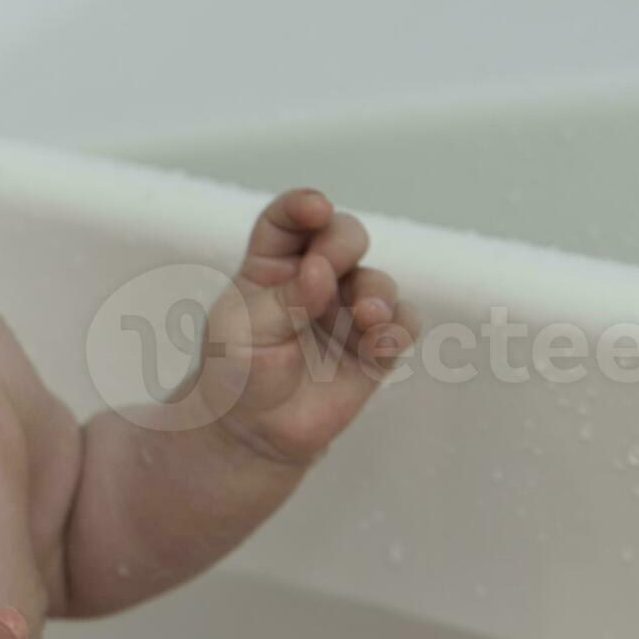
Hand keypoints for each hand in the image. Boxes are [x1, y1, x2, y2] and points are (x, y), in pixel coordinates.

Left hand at [185, 188, 417, 470]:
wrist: (251, 431)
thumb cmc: (237, 371)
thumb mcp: (244, 329)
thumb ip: (285, 298)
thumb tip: (321, 272)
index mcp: (272, 265)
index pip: (288, 221)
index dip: (303, 207)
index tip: (316, 208)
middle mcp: (315, 280)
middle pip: (344, 238)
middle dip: (343, 243)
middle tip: (325, 268)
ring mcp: (347, 312)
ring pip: (378, 282)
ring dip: (377, 291)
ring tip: (365, 313)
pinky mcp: (373, 348)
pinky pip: (401, 326)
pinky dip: (398, 328)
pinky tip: (382, 341)